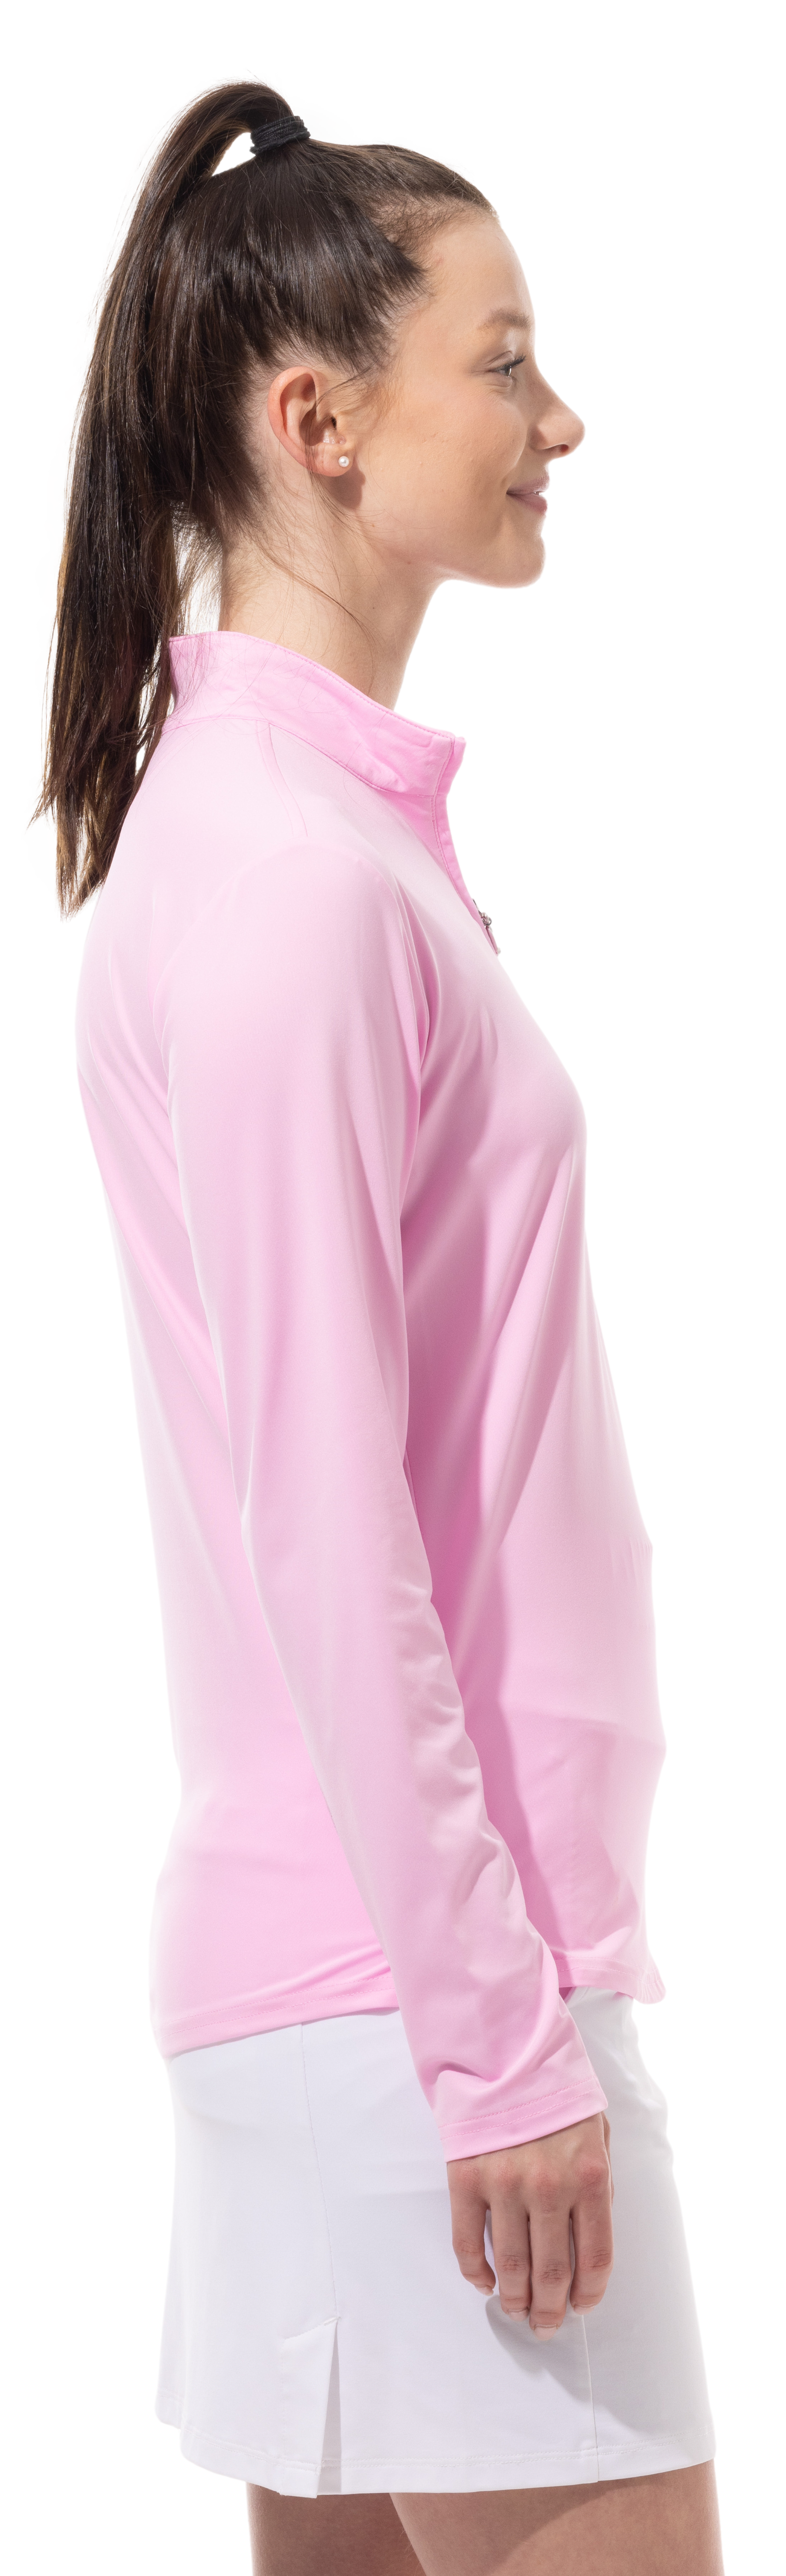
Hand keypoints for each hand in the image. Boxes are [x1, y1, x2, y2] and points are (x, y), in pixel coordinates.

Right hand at [447, 2112, 612, 2336]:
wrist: (504, 2052)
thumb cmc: (556, 2095)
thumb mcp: (598, 2132)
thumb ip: (599, 2185)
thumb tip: (589, 2238)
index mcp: (590, 2176)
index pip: (596, 2257)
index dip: (589, 2292)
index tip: (582, 2306)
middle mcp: (549, 2186)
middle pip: (553, 2272)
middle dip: (550, 2309)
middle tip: (546, 2326)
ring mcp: (504, 2184)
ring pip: (512, 2266)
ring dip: (515, 2299)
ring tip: (517, 2311)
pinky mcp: (466, 2179)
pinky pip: (468, 2242)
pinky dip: (476, 2272)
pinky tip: (486, 2283)